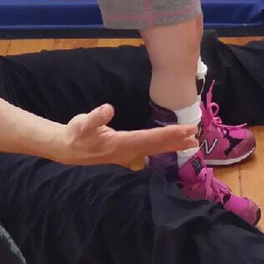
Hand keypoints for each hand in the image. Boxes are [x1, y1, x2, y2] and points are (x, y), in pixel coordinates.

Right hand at [59, 105, 197, 165]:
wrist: (68, 149)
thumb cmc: (76, 134)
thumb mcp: (82, 123)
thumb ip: (95, 117)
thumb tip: (108, 108)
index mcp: (121, 144)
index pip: (150, 139)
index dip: (170, 134)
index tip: (186, 130)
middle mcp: (128, 152)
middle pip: (157, 146)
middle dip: (176, 140)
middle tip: (195, 135)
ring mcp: (127, 155)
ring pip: (155, 150)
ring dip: (172, 145)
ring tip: (191, 143)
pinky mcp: (126, 153)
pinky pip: (149, 150)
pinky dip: (162, 146)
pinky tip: (171, 146)